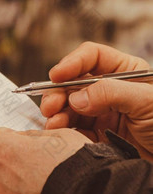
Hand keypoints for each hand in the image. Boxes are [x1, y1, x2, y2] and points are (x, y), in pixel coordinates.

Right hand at [41, 41, 152, 159]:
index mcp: (126, 72)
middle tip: (50, 106)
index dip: (72, 63)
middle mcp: (111, 89)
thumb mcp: (147, 102)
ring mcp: (103, 112)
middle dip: (59, 92)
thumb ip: (111, 93)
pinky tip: (59, 133)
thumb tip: (76, 97)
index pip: (92, 57)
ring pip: (70, 106)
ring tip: (53, 124)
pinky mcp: (98, 135)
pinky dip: (63, 130)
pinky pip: (74, 129)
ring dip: (58, 113)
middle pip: (75, 82)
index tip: (57, 76)